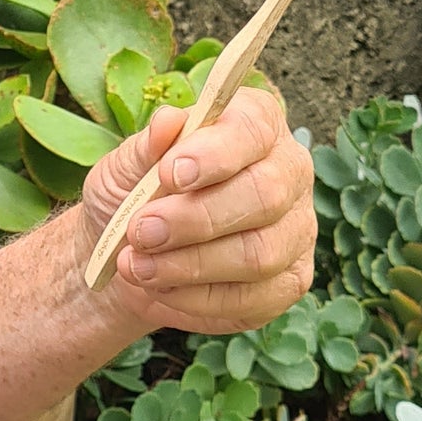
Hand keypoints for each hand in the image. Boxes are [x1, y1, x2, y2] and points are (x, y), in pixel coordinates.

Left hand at [70, 85, 315, 337]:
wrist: (128, 256)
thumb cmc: (133, 197)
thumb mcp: (125, 166)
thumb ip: (146, 148)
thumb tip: (168, 123)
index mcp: (255, 125)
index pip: (254, 127)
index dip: (214, 152)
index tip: (169, 174)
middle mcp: (288, 172)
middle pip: (265, 193)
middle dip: (196, 218)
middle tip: (141, 231)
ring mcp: (296, 230)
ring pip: (260, 253)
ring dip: (190, 264)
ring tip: (138, 266)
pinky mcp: (290, 282)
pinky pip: (253, 297)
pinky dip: (197, 298)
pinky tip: (161, 288)